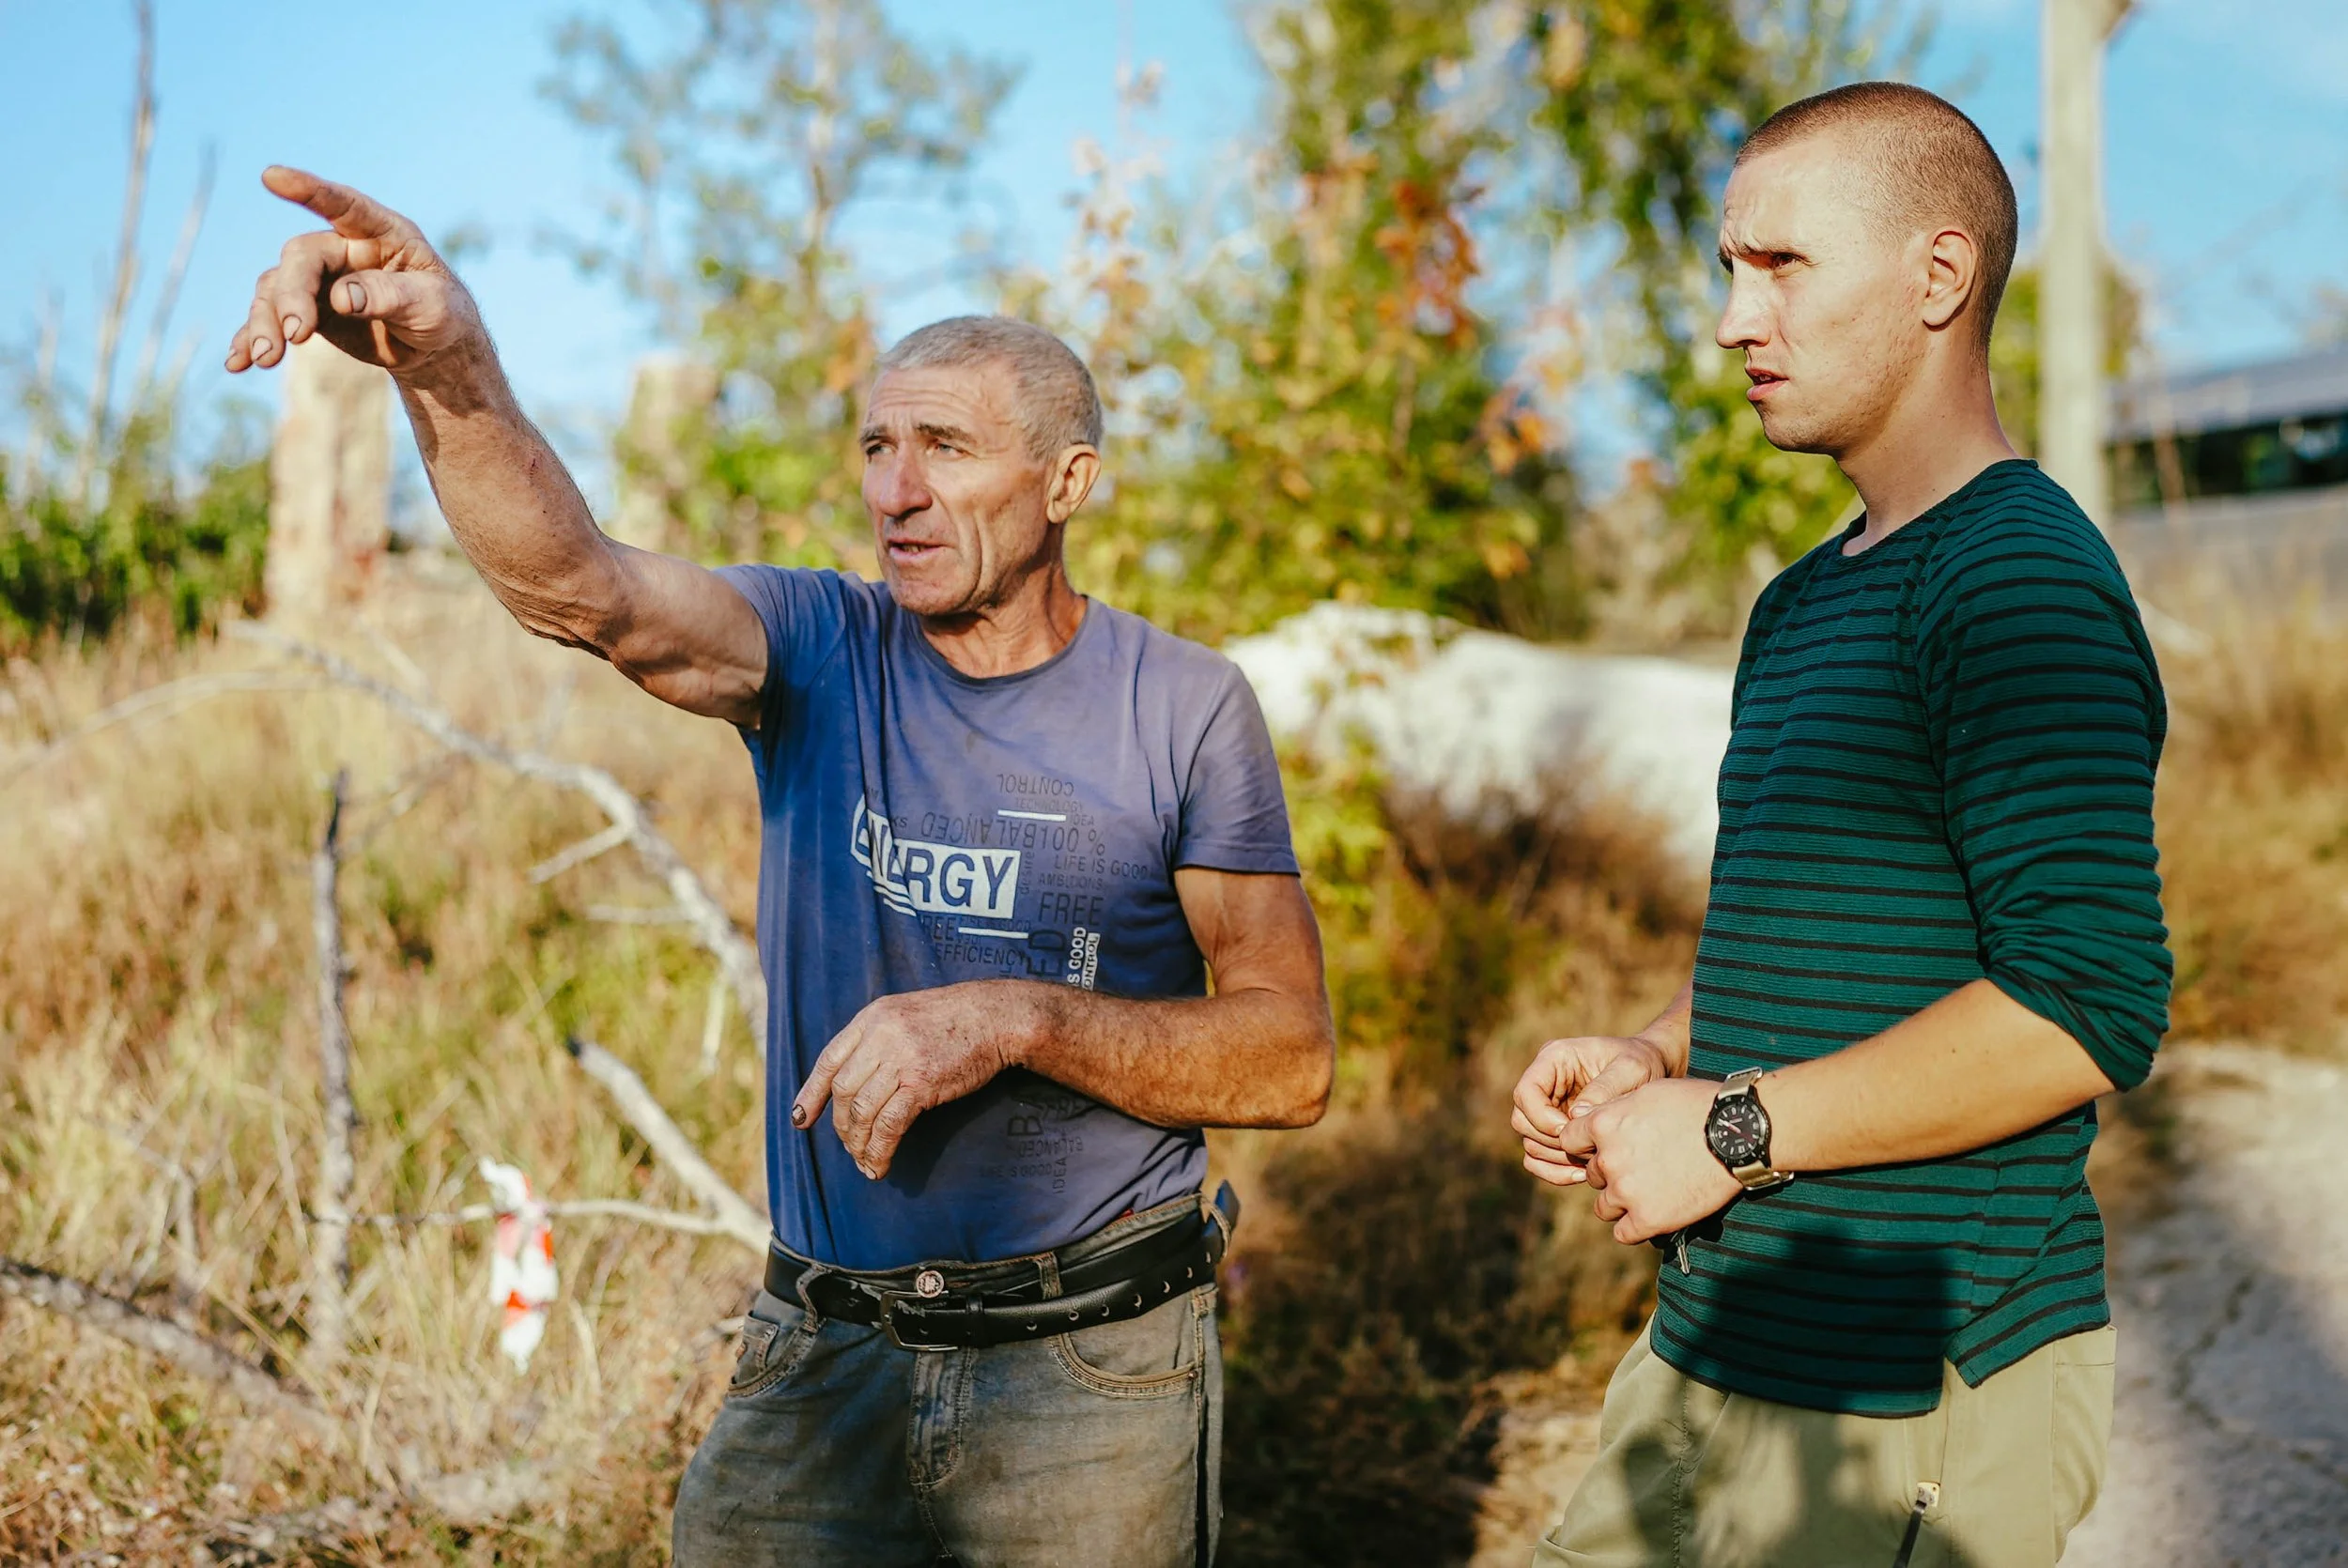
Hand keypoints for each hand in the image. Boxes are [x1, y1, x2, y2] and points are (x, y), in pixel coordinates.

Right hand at [225, 166, 484, 380]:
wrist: (433, 347)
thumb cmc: (442, 314)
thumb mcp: (432, 306)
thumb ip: (391, 296)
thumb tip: (341, 297)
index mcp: (382, 233)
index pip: (344, 205)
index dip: (310, 190)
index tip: (272, 176)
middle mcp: (343, 248)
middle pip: (301, 259)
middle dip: (293, 295)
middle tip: (297, 335)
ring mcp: (320, 278)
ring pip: (277, 289)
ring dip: (265, 322)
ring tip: (265, 359)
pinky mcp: (306, 307)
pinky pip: (269, 317)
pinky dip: (250, 338)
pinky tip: (237, 363)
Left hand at [789, 982, 1043, 1179]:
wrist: (995, 1016)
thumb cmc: (955, 1020)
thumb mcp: (906, 1015)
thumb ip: (879, 1039)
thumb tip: (855, 1079)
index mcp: (871, 1018)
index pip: (828, 1060)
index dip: (810, 1093)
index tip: (800, 1120)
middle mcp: (880, 1035)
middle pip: (843, 1090)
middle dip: (841, 1126)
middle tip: (851, 1148)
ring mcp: (900, 1058)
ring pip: (862, 1111)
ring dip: (859, 1144)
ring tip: (865, 1163)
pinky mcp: (922, 1081)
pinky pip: (889, 1123)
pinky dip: (880, 1149)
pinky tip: (880, 1164)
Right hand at [1512, 1034, 1667, 1186]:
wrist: (1652, 1070)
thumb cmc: (1641, 1063)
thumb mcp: (1631, 1070)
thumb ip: (1604, 1089)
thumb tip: (1574, 1116)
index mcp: (1554, 1058)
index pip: (1526, 1092)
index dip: (1541, 1117)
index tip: (1572, 1129)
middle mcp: (1545, 1082)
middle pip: (1522, 1120)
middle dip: (1550, 1141)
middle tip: (1584, 1150)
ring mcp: (1548, 1106)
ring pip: (1530, 1141)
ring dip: (1554, 1160)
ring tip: (1588, 1167)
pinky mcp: (1555, 1128)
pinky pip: (1540, 1156)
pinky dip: (1555, 1170)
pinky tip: (1582, 1174)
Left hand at [1570, 1076, 1739, 1243]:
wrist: (1736, 1134)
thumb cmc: (1697, 1105)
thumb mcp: (1648, 1092)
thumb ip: (1616, 1109)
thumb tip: (1594, 1118)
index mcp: (1603, 1124)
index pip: (1570, 1141)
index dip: (1588, 1145)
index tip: (1608, 1147)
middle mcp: (1608, 1159)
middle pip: (1593, 1175)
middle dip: (1611, 1173)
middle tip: (1643, 1168)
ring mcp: (1626, 1191)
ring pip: (1604, 1207)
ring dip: (1622, 1202)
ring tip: (1651, 1192)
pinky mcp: (1648, 1219)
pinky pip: (1624, 1233)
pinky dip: (1636, 1226)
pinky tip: (1654, 1214)